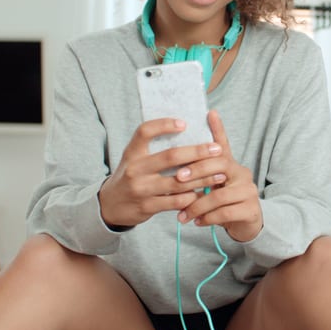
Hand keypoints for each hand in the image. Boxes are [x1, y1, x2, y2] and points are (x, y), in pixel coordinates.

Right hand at [98, 118, 225, 227]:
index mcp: (132, 152)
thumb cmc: (131, 176)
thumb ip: (153, 148)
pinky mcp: (148, 206)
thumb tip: (185, 130)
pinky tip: (206, 192)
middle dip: (197, 151)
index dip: (164, 124)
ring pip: (179, 181)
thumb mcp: (134, 158)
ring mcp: (141, 189)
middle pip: (170, 156)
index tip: (184, 123)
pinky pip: (176, 201)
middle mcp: (135, 169)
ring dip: (203, 177)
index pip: (145, 131)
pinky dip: (193, 196)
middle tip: (217, 149)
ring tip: (220, 173)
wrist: (110, 205)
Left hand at [176, 110, 262, 241]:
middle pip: (220, 165)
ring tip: (183, 215)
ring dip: (197, 206)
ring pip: (219, 195)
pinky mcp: (251, 210)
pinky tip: (198, 221)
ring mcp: (249, 192)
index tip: (208, 113)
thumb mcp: (212, 187)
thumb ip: (199, 178)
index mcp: (232, 165)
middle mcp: (243, 174)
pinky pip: (225, 213)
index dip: (217, 130)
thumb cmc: (224, 203)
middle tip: (177, 179)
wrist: (246, 225)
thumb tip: (173, 171)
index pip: (223, 145)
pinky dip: (208, 218)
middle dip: (196, 170)